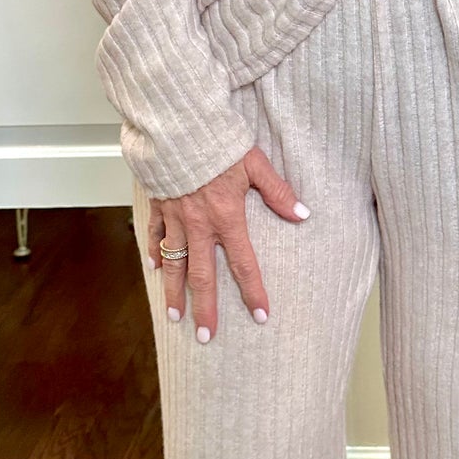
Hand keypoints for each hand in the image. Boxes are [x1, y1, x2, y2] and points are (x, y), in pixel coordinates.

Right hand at [146, 147, 310, 342]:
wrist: (177, 122)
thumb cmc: (218, 140)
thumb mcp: (254, 163)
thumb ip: (277, 191)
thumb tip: (303, 213)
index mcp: (226, 217)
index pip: (243, 263)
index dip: (252, 291)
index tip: (260, 316)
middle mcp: (199, 224)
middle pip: (202, 275)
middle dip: (204, 308)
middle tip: (205, 336)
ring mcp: (175, 216)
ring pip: (174, 262)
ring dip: (175, 291)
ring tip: (174, 316)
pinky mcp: (159, 203)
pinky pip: (155, 233)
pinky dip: (155, 252)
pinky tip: (155, 268)